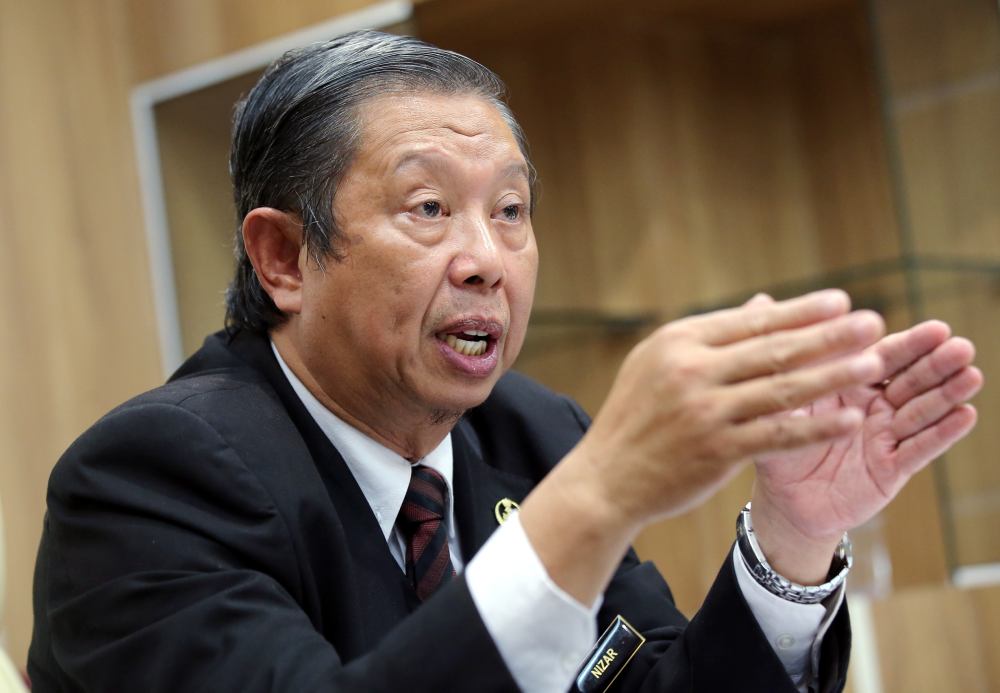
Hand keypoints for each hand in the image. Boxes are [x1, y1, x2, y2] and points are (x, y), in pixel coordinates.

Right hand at [522, 289, 886, 603]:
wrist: (605, 478)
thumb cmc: (637, 417)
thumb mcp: (660, 364)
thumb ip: (713, 338)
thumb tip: (764, 306)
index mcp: (677, 342)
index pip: (750, 321)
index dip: (799, 311)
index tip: (840, 301)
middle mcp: (690, 371)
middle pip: (773, 349)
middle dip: (829, 335)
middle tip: (874, 322)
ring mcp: (703, 412)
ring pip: (782, 389)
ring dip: (834, 376)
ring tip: (874, 364)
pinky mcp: (715, 451)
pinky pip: (777, 435)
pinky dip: (816, 427)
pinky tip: (850, 421)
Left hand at [751, 317, 982, 582]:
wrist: (782, 499)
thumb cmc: (778, 443)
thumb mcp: (773, 399)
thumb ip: (777, 355)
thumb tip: (762, 299)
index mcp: (848, 382)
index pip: (882, 357)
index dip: (909, 344)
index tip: (937, 328)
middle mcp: (873, 405)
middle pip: (910, 379)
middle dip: (936, 363)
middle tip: (961, 347)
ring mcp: (886, 436)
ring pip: (921, 411)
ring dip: (947, 393)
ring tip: (970, 376)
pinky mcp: (892, 469)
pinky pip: (919, 449)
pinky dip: (942, 433)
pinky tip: (965, 414)